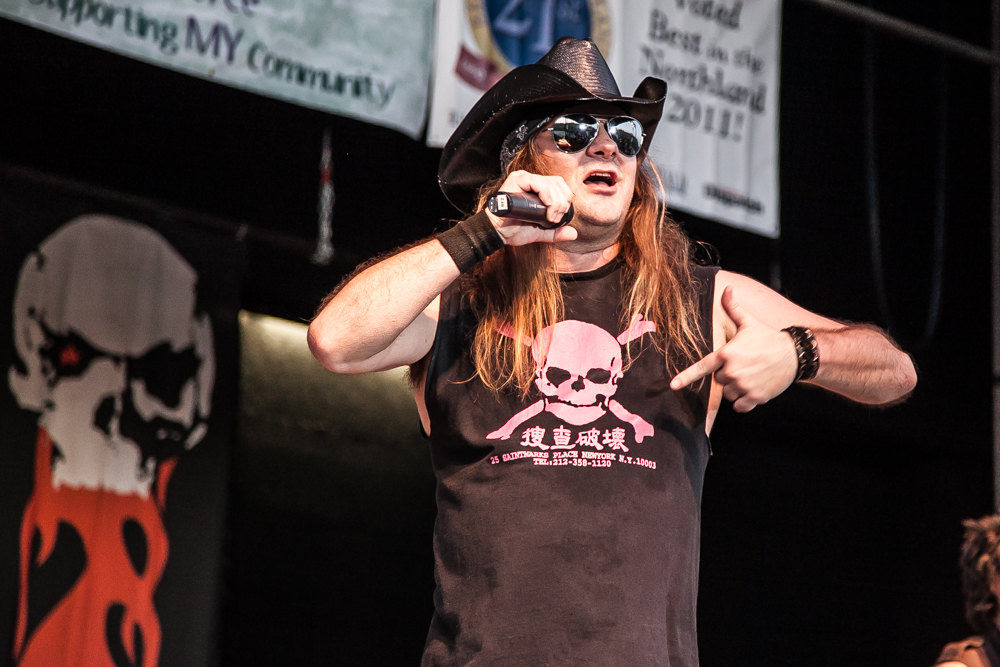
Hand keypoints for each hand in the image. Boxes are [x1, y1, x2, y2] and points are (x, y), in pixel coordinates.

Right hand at [484, 170, 577, 245]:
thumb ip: (555, 232)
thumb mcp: (539, 232)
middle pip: (558, 183)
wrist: (497, 233)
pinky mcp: (517, 180)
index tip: (559, 216)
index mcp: (537, 188)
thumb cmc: (513, 229)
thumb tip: (574, 234)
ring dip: (556, 201)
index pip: (559, 185)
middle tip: (555, 218)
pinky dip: (546, 193)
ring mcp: (524, 179)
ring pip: (550, 182)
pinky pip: (537, 181)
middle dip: (563, 202)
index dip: (565, 199)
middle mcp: (531, 181)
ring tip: (550, 216)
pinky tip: (547, 205)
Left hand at [670, 286, 798, 411]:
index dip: (686, 377)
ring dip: (735, 389)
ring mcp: (744, 385)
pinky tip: (753, 389)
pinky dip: (744, 402)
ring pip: (728, 394)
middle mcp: (732, 371)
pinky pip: (740, 406)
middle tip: (743, 366)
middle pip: (718, 381)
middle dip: (727, 375)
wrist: (794, 355)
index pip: (702, 367)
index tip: (673, 385)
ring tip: (749, 376)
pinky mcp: (755, 397)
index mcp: (727, 353)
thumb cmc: (768, 338)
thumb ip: (733, 308)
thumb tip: (727, 289)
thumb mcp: (749, 322)